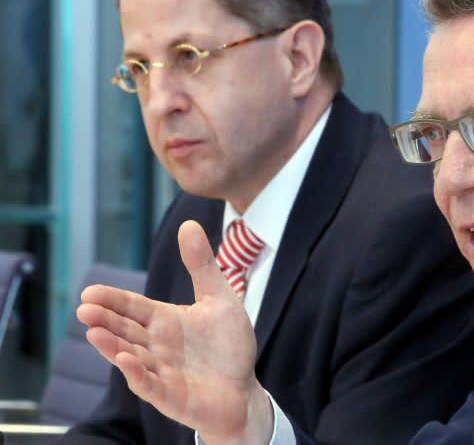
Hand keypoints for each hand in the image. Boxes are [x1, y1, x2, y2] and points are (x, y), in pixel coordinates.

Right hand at [77, 220, 273, 444]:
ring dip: (112, 346)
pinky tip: (126, 362)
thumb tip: (188, 224)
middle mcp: (157, 346)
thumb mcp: (219, 298)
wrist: (243, 389)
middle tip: (84, 309)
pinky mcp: (171, 396)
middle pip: (125, 331)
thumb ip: (202, 265)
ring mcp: (161, 372)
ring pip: (130, 357)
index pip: (133, 307)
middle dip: (104, 321)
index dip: (113, 300)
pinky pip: (150, 386)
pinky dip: (137, 375)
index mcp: (165, 322)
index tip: (90, 292)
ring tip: (94, 333)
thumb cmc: (228, 346)